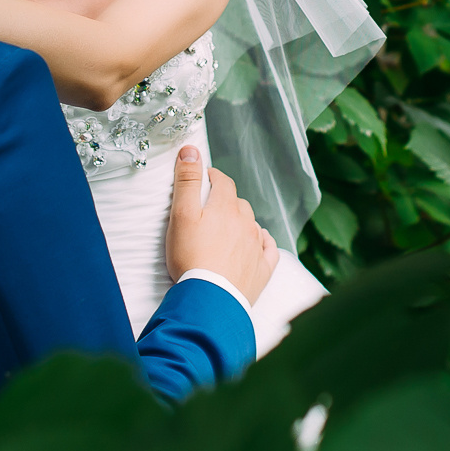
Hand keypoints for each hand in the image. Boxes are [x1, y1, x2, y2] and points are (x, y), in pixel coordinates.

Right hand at [166, 146, 277, 303]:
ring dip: (241, 222)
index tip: (203, 180)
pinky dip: (262, 243)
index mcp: (226, 208)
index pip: (222, 182)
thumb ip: (187, 181)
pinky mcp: (262, 269)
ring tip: (226, 230)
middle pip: (238, 203)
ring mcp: (256, 247)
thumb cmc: (191, 258)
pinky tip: (256, 244)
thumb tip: (191, 150)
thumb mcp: (181, 215)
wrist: (210, 300)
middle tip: (209, 210)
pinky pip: (268, 249)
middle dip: (225, 201)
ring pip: (252, 224)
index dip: (212, 178)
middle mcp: (246, 223)